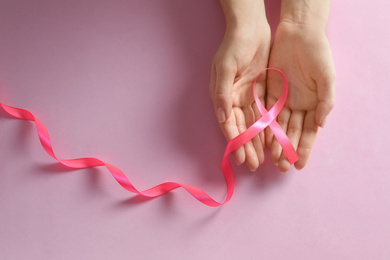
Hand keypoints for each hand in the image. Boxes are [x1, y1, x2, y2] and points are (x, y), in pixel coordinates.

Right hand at [210, 0, 270, 170]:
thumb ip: (222, 93)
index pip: (228, 124)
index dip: (234, 141)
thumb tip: (223, 118)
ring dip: (257, 141)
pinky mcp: (261, 90)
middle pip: (242, 128)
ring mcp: (248, 95)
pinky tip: (272, 139)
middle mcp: (234, 99)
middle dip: (247, 147)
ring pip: (254, 123)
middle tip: (253, 165)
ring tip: (263, 159)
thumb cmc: (233, 46)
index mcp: (223, 96)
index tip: (240, 158)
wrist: (251, 27)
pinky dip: (268, 126)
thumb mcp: (225, 68)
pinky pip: (265, 112)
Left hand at [266, 21, 334, 171]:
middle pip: (292, 133)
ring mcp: (283, 101)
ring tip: (271, 159)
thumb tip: (321, 124)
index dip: (304, 149)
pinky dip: (264, 127)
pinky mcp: (269, 93)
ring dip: (275, 143)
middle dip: (287, 150)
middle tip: (281, 167)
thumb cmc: (318, 54)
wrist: (298, 35)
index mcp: (314, 105)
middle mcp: (298, 106)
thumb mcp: (327, 77)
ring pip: (278, 127)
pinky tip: (261, 140)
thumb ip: (326, 101)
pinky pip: (266, 113)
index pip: (309, 132)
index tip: (299, 165)